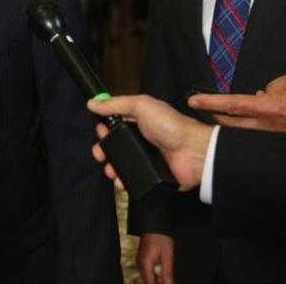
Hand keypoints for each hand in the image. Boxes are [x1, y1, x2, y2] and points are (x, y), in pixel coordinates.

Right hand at [89, 95, 211, 190]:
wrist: (193, 152)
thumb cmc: (170, 125)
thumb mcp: (142, 105)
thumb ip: (116, 103)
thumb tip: (92, 103)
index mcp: (139, 122)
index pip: (115, 125)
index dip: (104, 129)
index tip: (100, 132)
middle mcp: (141, 140)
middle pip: (114, 146)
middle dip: (103, 150)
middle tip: (100, 154)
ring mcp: (145, 159)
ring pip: (120, 165)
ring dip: (110, 168)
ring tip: (110, 170)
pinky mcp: (150, 176)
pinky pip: (131, 180)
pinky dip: (123, 182)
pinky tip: (120, 180)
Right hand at [137, 233, 174, 283]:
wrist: (155, 226)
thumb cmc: (161, 238)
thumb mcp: (167, 256)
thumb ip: (167, 272)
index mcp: (145, 264)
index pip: (150, 283)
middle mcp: (140, 263)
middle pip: (148, 281)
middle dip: (157, 283)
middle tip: (168, 282)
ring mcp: (140, 261)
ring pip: (147, 276)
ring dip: (155, 280)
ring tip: (166, 280)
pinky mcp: (142, 258)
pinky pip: (147, 271)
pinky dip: (153, 275)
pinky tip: (161, 274)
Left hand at [187, 71, 285, 142]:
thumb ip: (274, 86)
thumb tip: (264, 94)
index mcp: (272, 107)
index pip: (235, 104)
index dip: (212, 102)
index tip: (193, 100)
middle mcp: (271, 126)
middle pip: (235, 123)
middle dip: (216, 115)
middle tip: (201, 108)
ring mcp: (279, 137)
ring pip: (249, 130)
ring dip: (238, 121)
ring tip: (228, 112)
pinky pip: (267, 132)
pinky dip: (261, 123)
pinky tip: (266, 114)